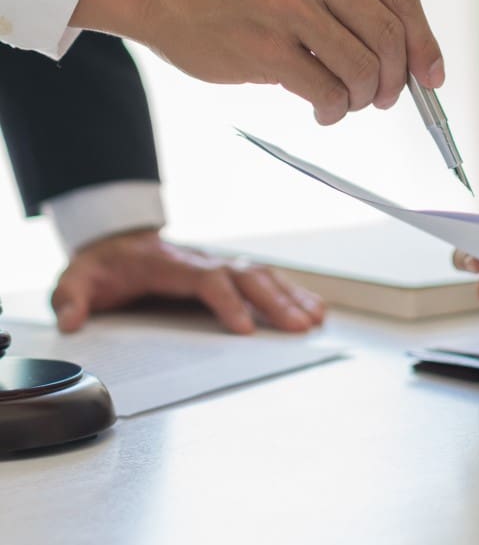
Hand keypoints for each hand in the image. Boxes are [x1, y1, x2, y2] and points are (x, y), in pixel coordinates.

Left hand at [50, 230, 324, 333]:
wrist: (117, 241)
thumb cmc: (105, 265)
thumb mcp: (77, 278)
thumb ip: (71, 298)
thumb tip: (72, 321)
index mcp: (170, 266)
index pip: (208, 281)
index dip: (229, 303)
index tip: (246, 328)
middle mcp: (202, 262)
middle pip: (247, 276)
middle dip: (276, 302)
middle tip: (300, 327)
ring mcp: (218, 264)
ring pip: (262, 275)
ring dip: (291, 296)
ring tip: (316, 319)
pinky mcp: (227, 272)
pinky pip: (265, 279)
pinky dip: (291, 292)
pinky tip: (312, 307)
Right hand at [71, 0, 443, 124]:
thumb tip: (404, 54)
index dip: (424, 43)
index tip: (431, 76)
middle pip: (389, 37)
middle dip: (394, 80)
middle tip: (382, 96)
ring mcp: (288, 4)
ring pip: (362, 69)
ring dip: (363, 98)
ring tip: (346, 101)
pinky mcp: (266, 47)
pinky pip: (328, 92)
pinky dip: (335, 111)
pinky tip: (324, 109)